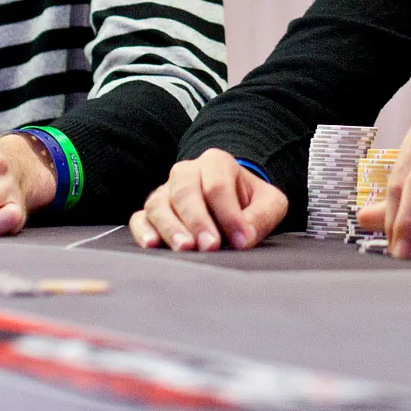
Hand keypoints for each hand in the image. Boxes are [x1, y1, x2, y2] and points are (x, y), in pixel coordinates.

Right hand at [128, 148, 287, 250]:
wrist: (235, 202)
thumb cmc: (251, 202)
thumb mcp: (270, 204)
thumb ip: (262, 216)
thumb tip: (244, 238)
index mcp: (216, 162)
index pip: (218, 186)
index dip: (229, 214)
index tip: (240, 240)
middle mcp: (186, 172)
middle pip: (185, 192)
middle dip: (197, 220)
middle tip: (209, 245)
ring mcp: (165, 191)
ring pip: (159, 205)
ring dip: (171, 228)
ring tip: (184, 248)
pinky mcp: (151, 212)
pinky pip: (140, 218)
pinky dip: (143, 231)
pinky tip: (152, 244)